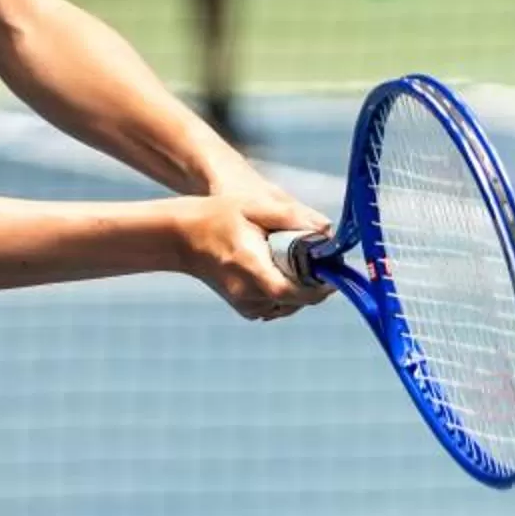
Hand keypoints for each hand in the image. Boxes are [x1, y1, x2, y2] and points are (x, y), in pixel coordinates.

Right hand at [172, 188, 331, 320]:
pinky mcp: (246, 309)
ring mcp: (245, 305)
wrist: (181, 237)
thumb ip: (291, 217)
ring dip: (302, 287)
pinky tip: (281, 269)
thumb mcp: (254, 206)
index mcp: (250, 267)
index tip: (333, 270)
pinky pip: (279, 306)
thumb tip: (326, 230)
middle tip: (319, 258)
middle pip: (298, 299)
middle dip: (315, 283)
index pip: (293, 291)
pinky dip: (288, 292)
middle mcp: (248, 293)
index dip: (319, 286)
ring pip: (292, 305)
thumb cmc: (217, 215)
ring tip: (295, 260)